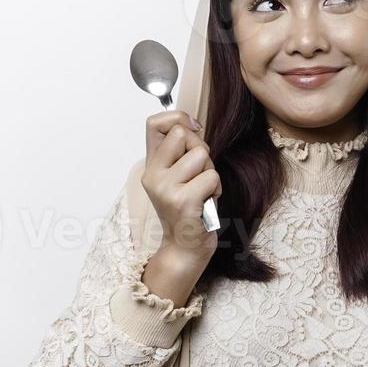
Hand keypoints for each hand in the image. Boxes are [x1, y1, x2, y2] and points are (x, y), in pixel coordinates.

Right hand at [141, 110, 220, 260]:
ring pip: (201, 155)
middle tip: (199, 173)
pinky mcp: (183, 201)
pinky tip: (206, 203)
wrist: (185, 248)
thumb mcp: (177, 178)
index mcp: (151, 166)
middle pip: (183, 134)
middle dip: (201, 148)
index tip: (193, 129)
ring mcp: (166, 188)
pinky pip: (211, 177)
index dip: (178, 118)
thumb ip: (179, 152)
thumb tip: (190, 124)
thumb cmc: (188, 211)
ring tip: (202, 190)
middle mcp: (153, 175)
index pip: (154, 123)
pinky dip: (216, 189)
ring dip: (210, 172)